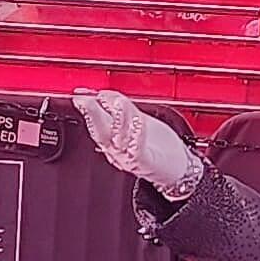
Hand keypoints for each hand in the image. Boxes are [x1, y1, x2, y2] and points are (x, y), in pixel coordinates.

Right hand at [73, 88, 197, 198]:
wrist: (178, 167)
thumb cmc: (159, 145)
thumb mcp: (138, 120)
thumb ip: (122, 108)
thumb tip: (104, 93)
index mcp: (113, 138)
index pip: (95, 120)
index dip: (87, 107)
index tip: (81, 94)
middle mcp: (117, 149)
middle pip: (100, 130)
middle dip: (92, 113)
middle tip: (85, 99)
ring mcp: (129, 156)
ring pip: (118, 138)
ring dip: (118, 118)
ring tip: (117, 102)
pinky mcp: (144, 163)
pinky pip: (138, 149)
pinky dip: (137, 135)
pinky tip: (138, 121)